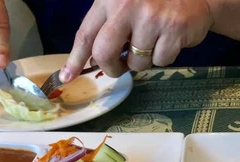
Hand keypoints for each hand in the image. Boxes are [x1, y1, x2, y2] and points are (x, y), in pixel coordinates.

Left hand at [60, 0, 213, 81]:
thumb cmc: (155, 3)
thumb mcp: (124, 5)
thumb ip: (107, 27)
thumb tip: (90, 60)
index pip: (86, 34)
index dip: (75, 59)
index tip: (66, 77)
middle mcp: (127, 6)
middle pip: (104, 53)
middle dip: (111, 67)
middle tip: (120, 66)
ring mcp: (151, 18)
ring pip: (136, 63)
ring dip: (143, 61)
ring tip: (153, 41)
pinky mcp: (173, 30)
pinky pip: (160, 62)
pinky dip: (164, 57)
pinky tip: (169, 39)